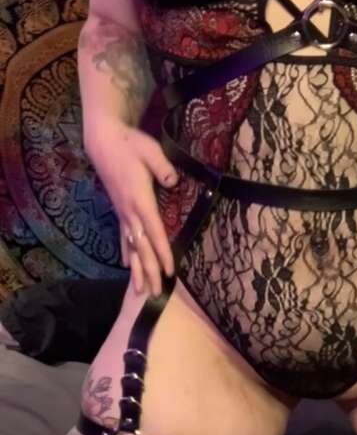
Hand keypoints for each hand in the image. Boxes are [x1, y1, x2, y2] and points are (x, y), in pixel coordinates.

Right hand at [85, 119, 178, 296]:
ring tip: (141, 291)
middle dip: (149, 271)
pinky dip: (125, 252)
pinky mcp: (119, 210)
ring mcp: (122, 212)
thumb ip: (163, 167)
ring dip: (136, 269)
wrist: (104, 141)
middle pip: (142, 247)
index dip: (162, 251)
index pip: (154, 231)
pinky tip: (126, 265)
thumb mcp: (150, 151)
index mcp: (139, 200)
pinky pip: (122, 236)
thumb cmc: (130, 144)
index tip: (169, 270)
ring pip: (131, 247)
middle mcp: (129, 211)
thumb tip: (173, 181)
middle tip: (158, 293)